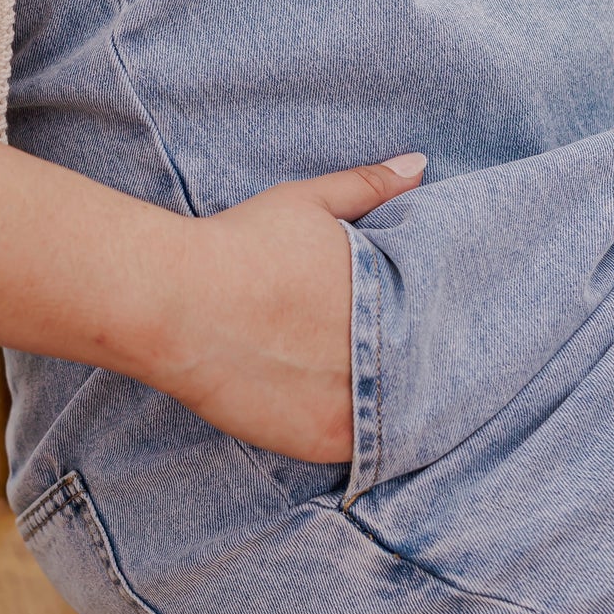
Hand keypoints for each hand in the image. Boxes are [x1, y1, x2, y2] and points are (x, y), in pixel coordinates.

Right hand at [160, 155, 427, 462]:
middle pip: (421, 371)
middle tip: (380, 355)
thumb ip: (369, 187)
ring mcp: (358, 403)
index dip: (427, 324)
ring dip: (387, 403)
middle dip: (408, 364)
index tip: (413, 322)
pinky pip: (361, 449)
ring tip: (357, 384)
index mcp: (390, 297)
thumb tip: (419, 164)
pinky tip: (332, 409)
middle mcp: (385, 355)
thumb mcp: (309, 203)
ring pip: (396, 414)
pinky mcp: (324, 441)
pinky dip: (353, 431)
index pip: (436, 321)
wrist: (177, 304)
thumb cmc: (240, 246)